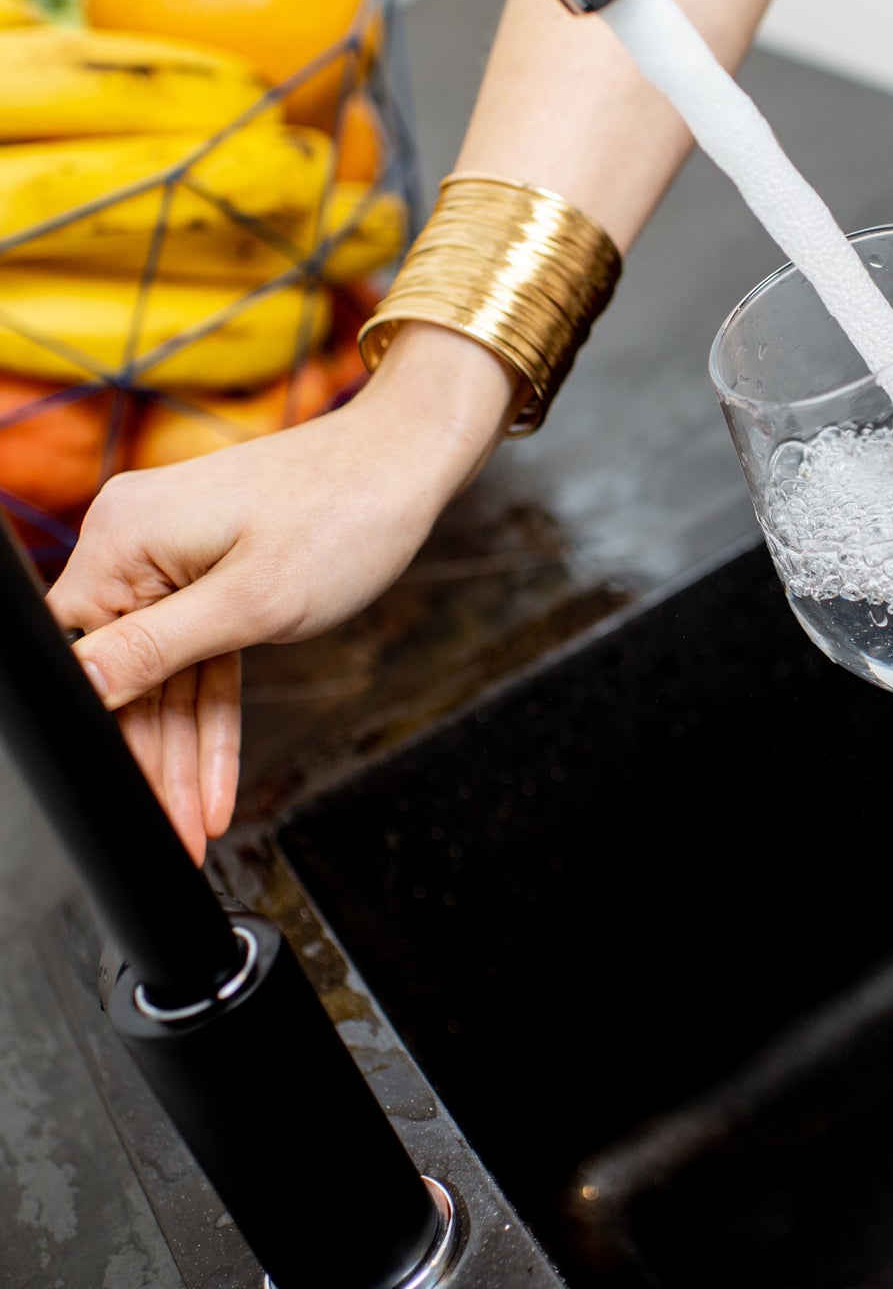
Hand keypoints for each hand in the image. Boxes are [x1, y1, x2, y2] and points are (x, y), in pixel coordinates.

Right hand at [46, 325, 511, 860]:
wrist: (408, 461)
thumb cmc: (345, 513)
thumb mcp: (251, 601)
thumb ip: (157, 649)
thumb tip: (79, 685)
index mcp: (124, 538)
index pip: (84, 657)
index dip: (108, 736)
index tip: (134, 802)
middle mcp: (134, 540)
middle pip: (127, 674)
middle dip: (156, 762)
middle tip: (178, 836)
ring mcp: (172, 554)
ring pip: (167, 674)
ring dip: (185, 751)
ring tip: (198, 826)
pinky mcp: (208, 565)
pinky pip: (200, 652)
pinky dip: (213, 709)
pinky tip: (218, 778)